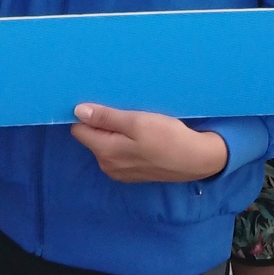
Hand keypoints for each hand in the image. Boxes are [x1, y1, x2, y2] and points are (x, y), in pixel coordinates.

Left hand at [71, 104, 227, 182]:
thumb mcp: (136, 121)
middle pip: (92, 137)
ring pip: (105, 144)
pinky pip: (118, 152)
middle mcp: (107, 165)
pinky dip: (124, 142)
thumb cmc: (166, 137)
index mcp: (105, 152)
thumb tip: (78, 111)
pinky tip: (140, 134)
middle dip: (102, 122)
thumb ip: (105, 117)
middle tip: (122, 108)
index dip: (86, 114)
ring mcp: (119, 172)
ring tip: (134, 119)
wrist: (195, 159)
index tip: (99, 102)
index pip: (80, 130)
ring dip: (114, 131)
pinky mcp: (131, 173)